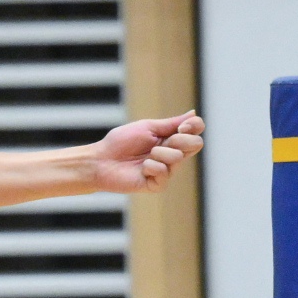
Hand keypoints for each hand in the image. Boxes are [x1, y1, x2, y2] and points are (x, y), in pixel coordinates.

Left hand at [85, 112, 203, 194]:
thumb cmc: (121, 142)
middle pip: (196, 144)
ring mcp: (167, 170)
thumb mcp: (147, 128)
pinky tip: (141, 168)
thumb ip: (171, 124)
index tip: (181, 127)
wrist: (102, 159)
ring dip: (158, 153)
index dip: (194, 126)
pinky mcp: (158, 184)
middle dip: (179, 140)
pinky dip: (151, 167)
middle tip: (158, 142)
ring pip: (178, 157)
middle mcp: (172, 155)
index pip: (196, 132)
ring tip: (144, 157)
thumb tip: (193, 113)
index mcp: (171, 139)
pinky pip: (164, 173)